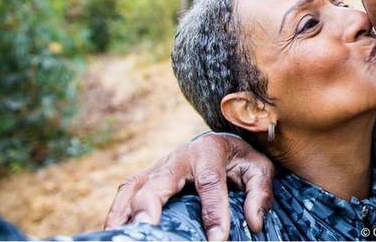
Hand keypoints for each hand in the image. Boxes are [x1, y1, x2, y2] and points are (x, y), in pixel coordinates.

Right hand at [104, 133, 273, 240]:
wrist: (220, 143)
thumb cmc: (240, 159)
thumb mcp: (259, 169)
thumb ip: (260, 193)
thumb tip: (254, 222)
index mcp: (210, 150)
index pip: (210, 182)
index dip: (213, 212)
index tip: (217, 239)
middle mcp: (179, 156)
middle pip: (159, 181)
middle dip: (151, 206)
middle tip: (149, 230)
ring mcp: (158, 166)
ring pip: (134, 187)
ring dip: (126, 212)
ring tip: (125, 235)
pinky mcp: (146, 177)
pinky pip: (125, 193)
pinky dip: (117, 212)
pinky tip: (115, 231)